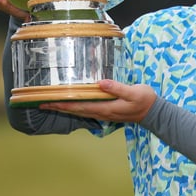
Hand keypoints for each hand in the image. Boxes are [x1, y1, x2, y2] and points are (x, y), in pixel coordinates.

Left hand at [39, 79, 156, 123]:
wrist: (154, 112)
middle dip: (58, 107)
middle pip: (75, 111)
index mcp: (105, 108)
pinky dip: (75, 107)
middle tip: (41, 103)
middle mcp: (101, 112)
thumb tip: (100, 83)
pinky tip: (72, 103)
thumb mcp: (134, 92)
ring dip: (65, 107)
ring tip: (52, 104)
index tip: (48, 102)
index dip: (62, 104)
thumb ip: (117, 88)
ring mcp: (104, 113)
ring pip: (79, 111)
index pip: (79, 107)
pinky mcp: (107, 110)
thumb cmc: (144, 100)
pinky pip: (86, 110)